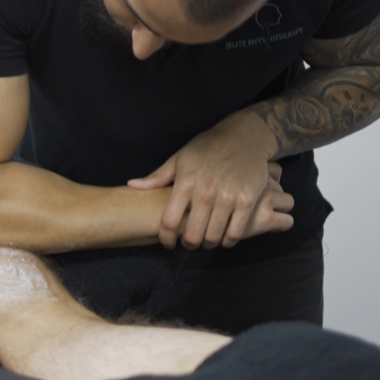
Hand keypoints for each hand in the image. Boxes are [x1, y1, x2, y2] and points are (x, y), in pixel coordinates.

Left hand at [127, 113, 288, 248]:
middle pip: (192, 235)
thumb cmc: (208, 147)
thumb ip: (157, 176)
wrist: (244, 135)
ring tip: (206, 239)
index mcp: (185, 182)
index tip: (168, 242)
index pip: (169, 222)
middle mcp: (205, 192)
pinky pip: (235, 233)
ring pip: (213, 237)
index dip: (166, 238)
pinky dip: (228, 241)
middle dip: (188, 244)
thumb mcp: (180, 158)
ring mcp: (228, 197)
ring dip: (208, 244)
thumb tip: (132, 185)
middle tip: (189, 242)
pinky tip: (224, 236)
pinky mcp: (247, 201)